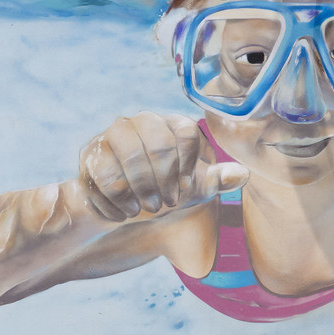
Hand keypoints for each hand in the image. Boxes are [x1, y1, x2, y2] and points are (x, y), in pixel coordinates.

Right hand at [78, 112, 246, 221]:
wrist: (126, 205)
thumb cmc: (166, 190)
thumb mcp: (195, 188)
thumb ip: (218, 180)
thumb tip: (243, 174)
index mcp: (172, 124)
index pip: (187, 132)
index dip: (188, 163)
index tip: (186, 187)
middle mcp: (142, 121)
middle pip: (158, 142)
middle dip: (164, 178)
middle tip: (167, 203)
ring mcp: (113, 135)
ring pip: (128, 152)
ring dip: (141, 185)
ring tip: (147, 208)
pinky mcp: (90, 154)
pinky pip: (102, 171)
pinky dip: (117, 196)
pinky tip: (126, 212)